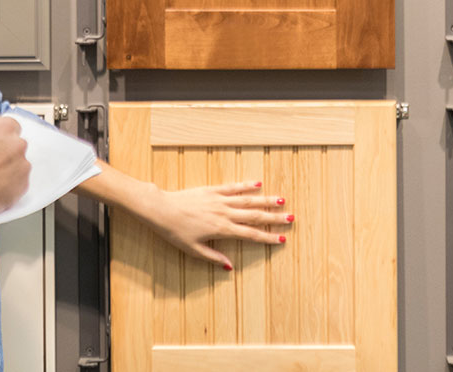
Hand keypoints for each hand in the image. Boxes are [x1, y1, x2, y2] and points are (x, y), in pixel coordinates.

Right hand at [0, 116, 29, 222]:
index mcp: (2, 128)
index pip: (8, 126)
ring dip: (6, 170)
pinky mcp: (23, 187)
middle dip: (3, 152)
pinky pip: (18, 184)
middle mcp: (16, 145)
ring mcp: (22, 167)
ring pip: (17, 165)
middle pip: (15, 145)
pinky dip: (8, 186)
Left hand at [143, 181, 291, 270]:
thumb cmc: (175, 232)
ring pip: (247, 200)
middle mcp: (225, 213)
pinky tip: (258, 184)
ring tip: (281, 200)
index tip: (281, 239)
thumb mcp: (193, 250)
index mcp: (222, 230)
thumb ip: (213, 257)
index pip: (251, 235)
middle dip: (274, 218)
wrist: (162, 209)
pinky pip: (233, 187)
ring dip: (265, 200)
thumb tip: (229, 267)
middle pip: (255, 216)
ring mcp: (219, 200)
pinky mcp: (212, 190)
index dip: (268, 237)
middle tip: (290, 218)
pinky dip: (246, 186)